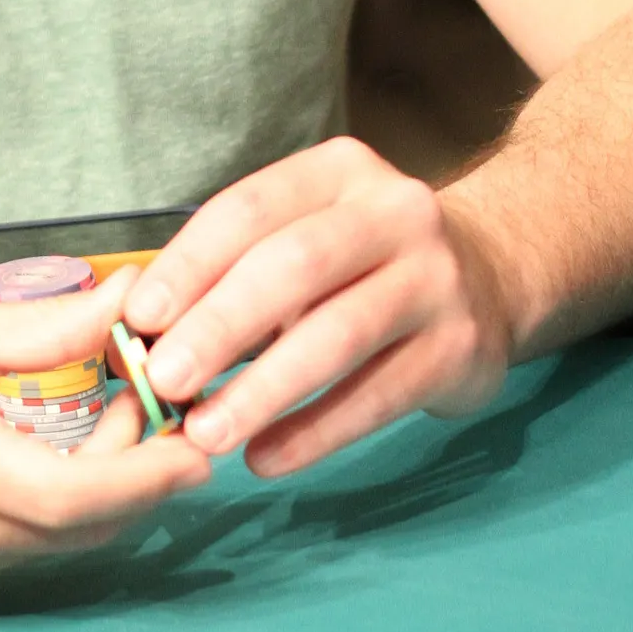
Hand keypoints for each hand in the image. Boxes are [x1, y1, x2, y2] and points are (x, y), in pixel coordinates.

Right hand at [0, 271, 211, 597]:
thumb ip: (47, 327)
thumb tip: (133, 301)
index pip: (75, 498)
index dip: (149, 477)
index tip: (196, 445)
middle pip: (77, 527)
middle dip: (133, 473)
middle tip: (146, 402)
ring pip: (51, 544)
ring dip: (94, 490)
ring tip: (95, 414)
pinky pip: (12, 551)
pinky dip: (47, 508)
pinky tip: (37, 451)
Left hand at [121, 139, 510, 477]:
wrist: (493, 274)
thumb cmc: (363, 261)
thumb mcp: (309, 235)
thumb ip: (237, 271)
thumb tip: (139, 332)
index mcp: (339, 172)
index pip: (249, 209)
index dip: (189, 264)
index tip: (139, 317)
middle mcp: (394, 212)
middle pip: (292, 267)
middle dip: (219, 325)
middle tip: (163, 380)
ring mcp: (435, 279)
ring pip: (336, 336)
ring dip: (262, 391)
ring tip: (205, 434)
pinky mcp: (461, 347)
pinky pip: (377, 396)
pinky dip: (315, 433)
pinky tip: (265, 459)